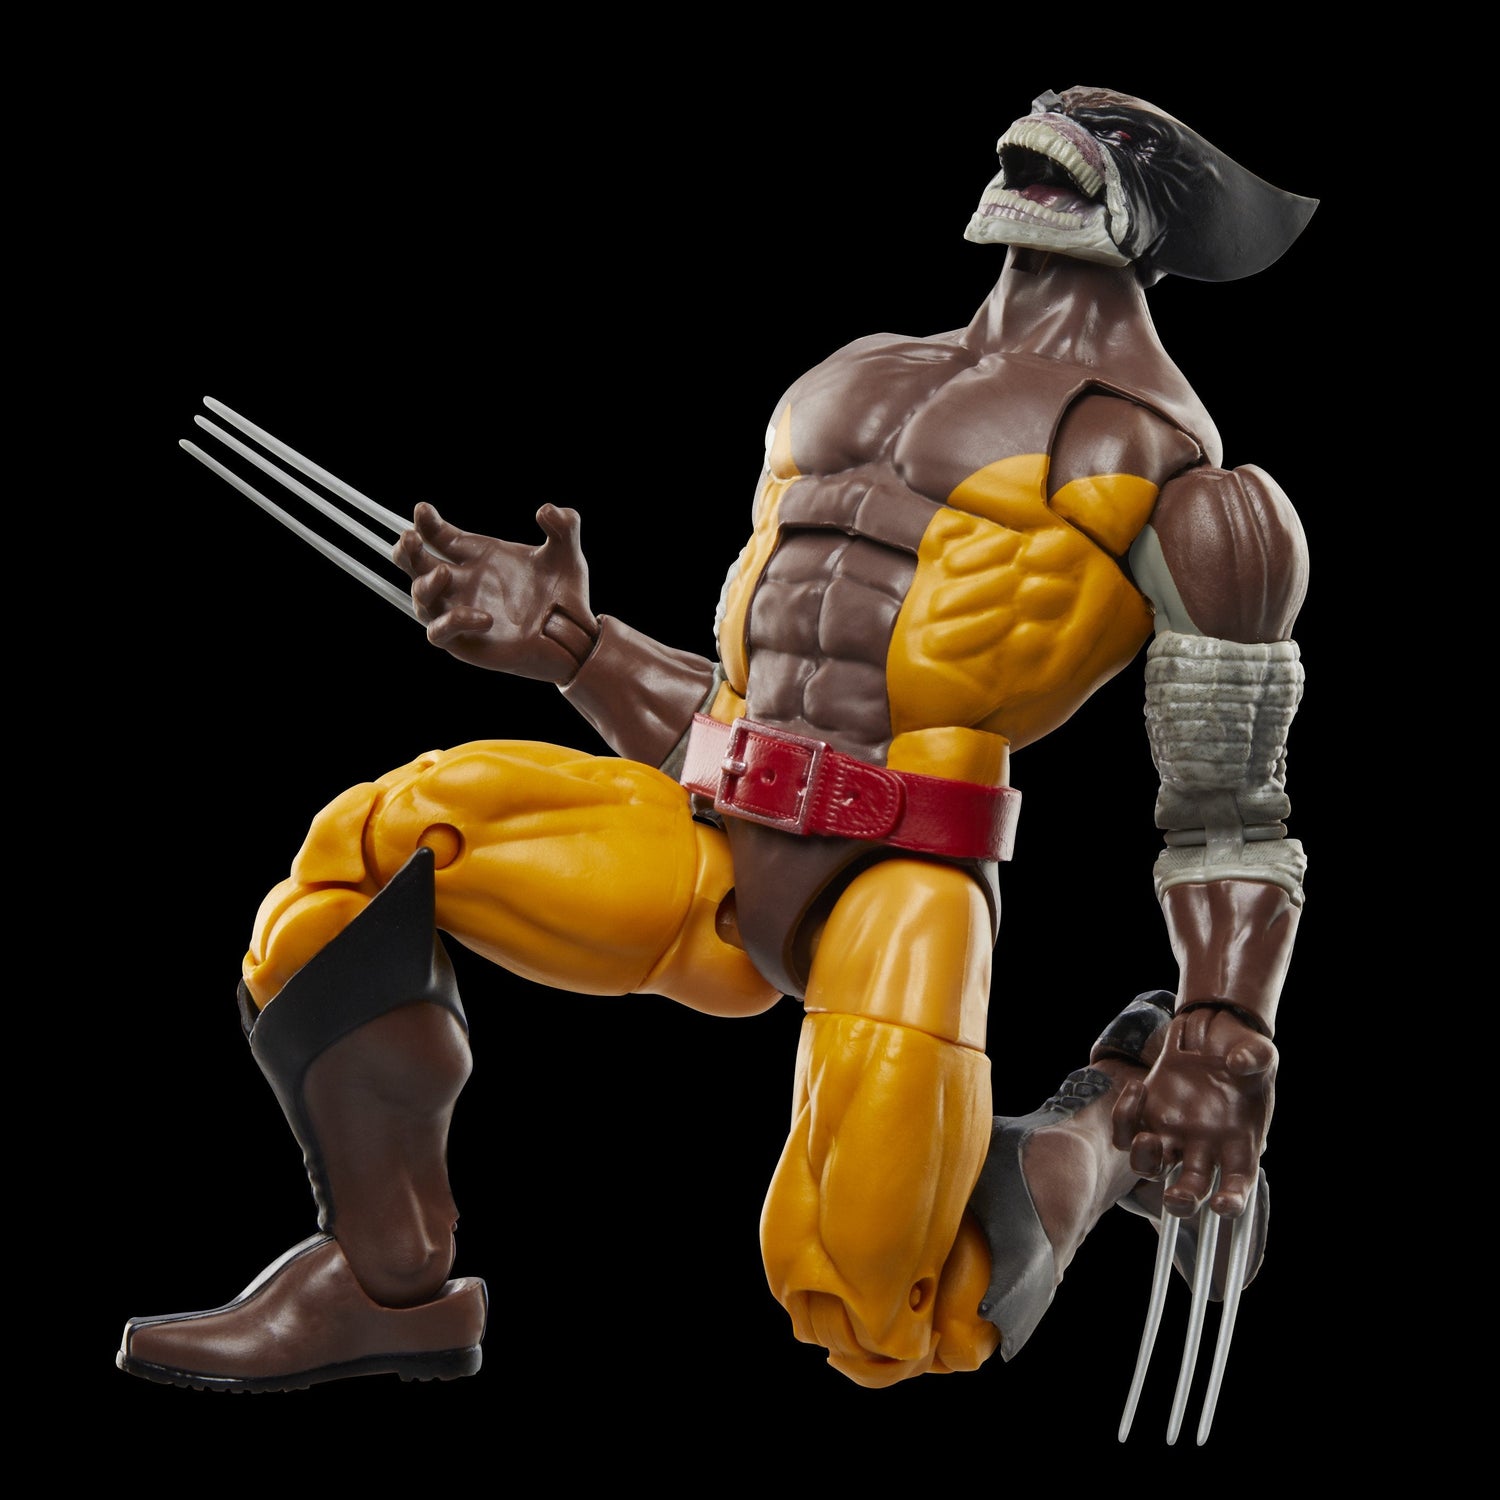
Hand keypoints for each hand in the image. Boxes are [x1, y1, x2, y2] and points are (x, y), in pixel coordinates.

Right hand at [392, 502, 597, 682]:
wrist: (576, 636)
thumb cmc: (565, 596)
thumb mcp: (567, 555)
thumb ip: (564, 526)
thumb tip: (547, 509)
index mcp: (477, 558)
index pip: (439, 537)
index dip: (426, 523)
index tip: (422, 510)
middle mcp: (463, 584)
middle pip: (416, 564)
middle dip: (406, 550)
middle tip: (409, 538)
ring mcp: (460, 612)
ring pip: (421, 598)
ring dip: (425, 584)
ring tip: (443, 573)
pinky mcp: (466, 642)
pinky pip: (442, 632)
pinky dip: (455, 621)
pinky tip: (484, 617)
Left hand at [1110, 1006, 1276, 1219]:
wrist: (1211, 1032)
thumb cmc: (1240, 1053)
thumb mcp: (1258, 1052)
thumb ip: (1254, 1058)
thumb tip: (1239, 1064)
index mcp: (1237, 1143)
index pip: (1237, 1183)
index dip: (1232, 1199)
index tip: (1223, 1205)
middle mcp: (1203, 1147)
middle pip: (1191, 1187)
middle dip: (1182, 1200)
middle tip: (1175, 1199)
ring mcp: (1172, 1132)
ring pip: (1151, 1165)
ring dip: (1145, 1161)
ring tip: (1147, 1139)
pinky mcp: (1146, 1113)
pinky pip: (1127, 1129)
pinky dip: (1124, 1116)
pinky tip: (1137, 1088)